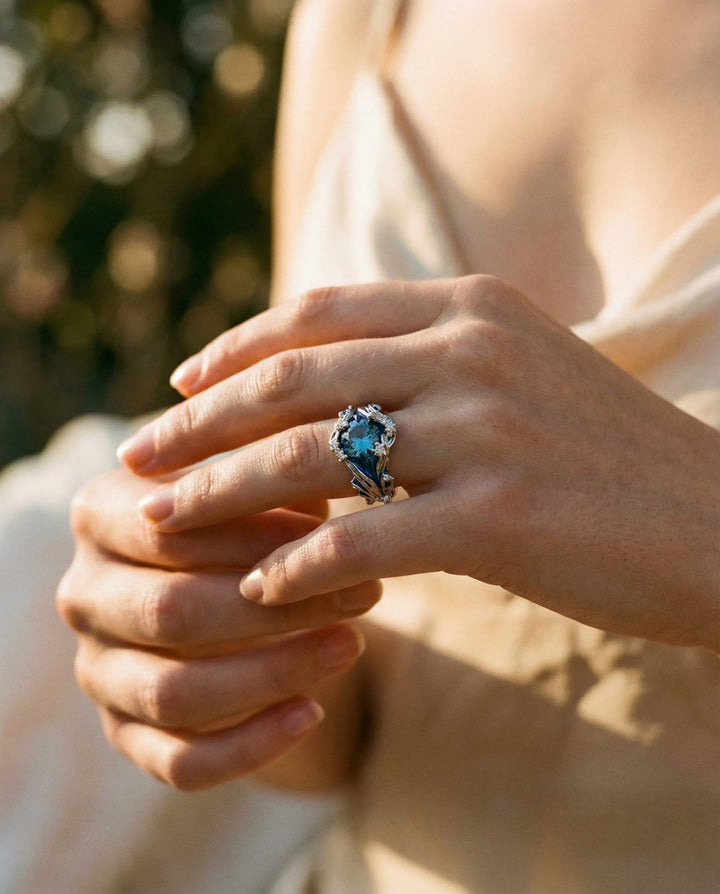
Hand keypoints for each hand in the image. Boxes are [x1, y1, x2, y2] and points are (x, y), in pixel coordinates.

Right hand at [56, 468, 379, 788]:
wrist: (221, 583)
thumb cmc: (246, 519)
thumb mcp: (255, 486)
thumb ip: (273, 477)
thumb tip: (324, 487)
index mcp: (99, 515)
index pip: (168, 530)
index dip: (253, 538)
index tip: (336, 536)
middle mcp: (84, 593)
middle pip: (172, 612)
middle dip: (276, 609)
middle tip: (364, 594)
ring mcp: (98, 668)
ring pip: (174, 692)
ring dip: (272, 673)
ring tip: (350, 645)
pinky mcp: (124, 731)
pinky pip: (180, 762)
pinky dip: (250, 745)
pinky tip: (314, 712)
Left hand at [116, 276, 719, 650]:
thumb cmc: (607, 455)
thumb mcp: (520, 371)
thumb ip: (430, 363)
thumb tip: (327, 395)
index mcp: (470, 308)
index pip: (318, 315)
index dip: (234, 347)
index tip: (178, 381)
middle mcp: (469, 353)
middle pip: (293, 380)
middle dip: (200, 422)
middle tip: (139, 457)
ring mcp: (484, 431)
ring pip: (311, 458)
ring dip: (224, 495)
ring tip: (167, 524)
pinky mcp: (498, 516)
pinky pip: (364, 538)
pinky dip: (300, 564)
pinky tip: (261, 590)